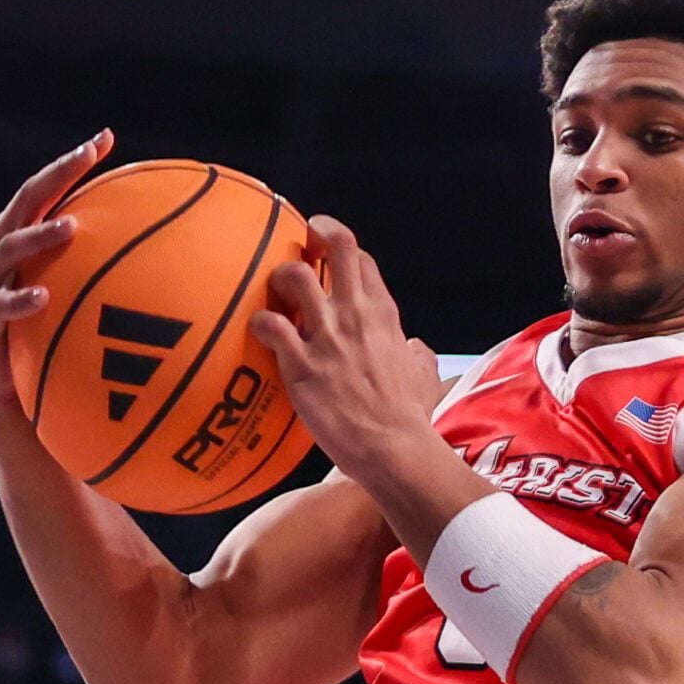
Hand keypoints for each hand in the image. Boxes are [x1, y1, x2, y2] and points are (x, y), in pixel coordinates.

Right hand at [0, 130, 110, 432]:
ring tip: (70, 227)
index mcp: (18, 233)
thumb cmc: (39, 323)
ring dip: (40, 236)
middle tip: (84, 157)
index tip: (104, 139)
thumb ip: (95, 266)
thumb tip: (162, 255)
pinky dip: (21, 300)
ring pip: (10, 247)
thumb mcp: (64, 288)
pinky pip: (2, 307)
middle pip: (26, 201)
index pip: (46, 188)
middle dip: (55, 175)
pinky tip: (44, 297)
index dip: (72, 163)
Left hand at [250, 216, 450, 474]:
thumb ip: (418, 353)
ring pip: (293, 275)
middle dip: (312, 236)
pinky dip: (259, 323)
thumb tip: (415, 347)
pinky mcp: (301, 364)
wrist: (393, 447)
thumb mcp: (425, 374)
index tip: (323, 254)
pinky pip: (269, 325)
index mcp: (382, 313)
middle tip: (296, 250)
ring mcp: (327, 336)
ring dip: (278, 280)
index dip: (338, 249)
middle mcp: (355, 314)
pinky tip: (258, 333)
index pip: (360, 258)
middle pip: (336, 244)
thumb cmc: (409, 416)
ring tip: (274, 298)